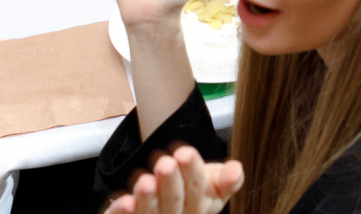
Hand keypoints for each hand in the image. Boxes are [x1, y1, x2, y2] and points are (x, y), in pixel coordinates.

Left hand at [107, 145, 244, 213]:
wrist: (168, 200)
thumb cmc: (192, 188)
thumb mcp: (213, 182)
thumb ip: (227, 178)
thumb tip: (236, 170)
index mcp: (201, 206)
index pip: (198, 191)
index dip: (192, 173)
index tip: (185, 153)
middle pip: (174, 203)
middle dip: (170, 184)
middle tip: (165, 164)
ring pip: (151, 213)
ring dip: (147, 200)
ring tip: (144, 182)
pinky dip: (124, 212)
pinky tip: (124, 202)